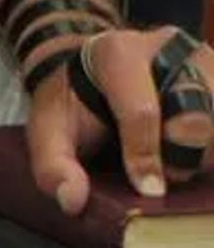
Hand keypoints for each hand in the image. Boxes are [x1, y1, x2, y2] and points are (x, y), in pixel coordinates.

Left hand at [24, 26, 213, 214]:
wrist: (98, 75)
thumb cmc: (77, 104)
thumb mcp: (50, 128)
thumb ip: (53, 163)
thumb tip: (73, 200)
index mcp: (119, 52)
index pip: (143, 112)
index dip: (145, 156)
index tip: (147, 188)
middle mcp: (169, 46)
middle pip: (195, 117)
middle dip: (180, 153)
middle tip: (160, 162)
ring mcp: (203, 58)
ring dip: (202, 152)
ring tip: (172, 149)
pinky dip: (213, 147)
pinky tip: (190, 145)